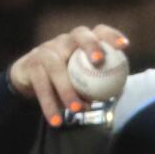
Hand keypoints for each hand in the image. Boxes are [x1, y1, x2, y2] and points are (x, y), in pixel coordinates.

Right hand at [7, 23, 130, 126]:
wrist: (30, 82)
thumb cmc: (68, 82)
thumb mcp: (85, 82)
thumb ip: (99, 85)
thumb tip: (114, 94)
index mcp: (82, 44)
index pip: (99, 32)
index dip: (111, 36)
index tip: (125, 46)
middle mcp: (64, 41)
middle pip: (79, 35)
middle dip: (90, 45)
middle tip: (99, 61)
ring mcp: (45, 50)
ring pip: (56, 66)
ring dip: (67, 89)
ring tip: (78, 109)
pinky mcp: (29, 65)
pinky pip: (41, 86)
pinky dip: (50, 105)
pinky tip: (57, 121)